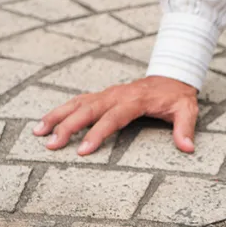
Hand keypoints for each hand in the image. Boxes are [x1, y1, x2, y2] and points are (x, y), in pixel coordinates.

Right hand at [32, 76, 199, 154]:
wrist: (173, 75)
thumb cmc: (177, 96)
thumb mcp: (187, 110)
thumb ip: (185, 128)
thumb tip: (188, 148)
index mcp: (135, 100)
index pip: (113, 118)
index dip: (97, 134)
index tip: (83, 151)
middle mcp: (117, 94)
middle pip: (88, 110)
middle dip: (68, 127)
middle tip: (51, 145)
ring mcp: (108, 93)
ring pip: (78, 103)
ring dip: (57, 116)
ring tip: (38, 132)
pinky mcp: (103, 95)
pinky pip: (79, 101)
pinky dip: (61, 110)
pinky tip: (46, 122)